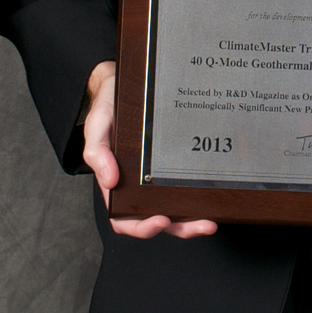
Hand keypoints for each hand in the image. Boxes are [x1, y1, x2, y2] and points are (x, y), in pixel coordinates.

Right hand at [81, 60, 216, 239]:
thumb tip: (109, 181)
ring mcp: (157, 178)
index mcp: (117, 185)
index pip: (125, 219)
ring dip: (194, 220)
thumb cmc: (107, 108)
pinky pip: (185, 186)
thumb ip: (97, 153)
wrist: (121, 84)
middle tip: (203, 225)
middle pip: (159, 220)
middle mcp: (139, 186)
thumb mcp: (97, 127)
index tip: (161, 220)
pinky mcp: (172, 165)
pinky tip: (214, 194)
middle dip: (181, 229)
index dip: (143, 227)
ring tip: (212, 221)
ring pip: (176, 210)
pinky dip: (199, 197)